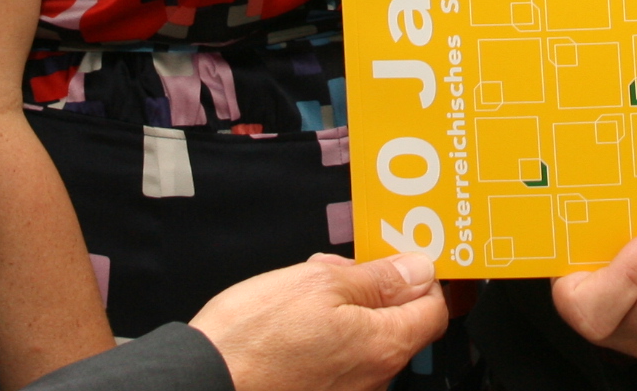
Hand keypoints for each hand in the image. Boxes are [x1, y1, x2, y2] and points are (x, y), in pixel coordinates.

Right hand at [193, 252, 446, 390]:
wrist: (203, 384)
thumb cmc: (252, 340)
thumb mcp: (319, 284)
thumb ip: (377, 278)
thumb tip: (418, 270)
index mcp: (383, 346)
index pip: (433, 310)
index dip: (422, 278)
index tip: (402, 259)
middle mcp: (373, 380)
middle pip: (397, 325)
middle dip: (373, 289)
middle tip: (338, 269)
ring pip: (363, 340)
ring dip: (344, 309)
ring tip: (303, 291)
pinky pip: (338, 360)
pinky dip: (325, 335)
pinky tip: (292, 319)